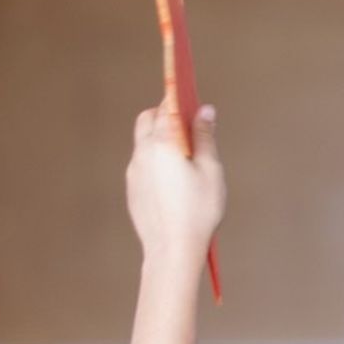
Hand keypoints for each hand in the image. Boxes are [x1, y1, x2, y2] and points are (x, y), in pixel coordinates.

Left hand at [124, 96, 224, 270]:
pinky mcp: (133, 187)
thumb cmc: (198, 209)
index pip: (166, 108)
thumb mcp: (210, 170)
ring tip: (187, 156)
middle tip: (191, 127)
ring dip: (161, 138)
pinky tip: (176, 178)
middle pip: (147, 120)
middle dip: (164, 115)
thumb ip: (205, 137)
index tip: (189, 95)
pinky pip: (143, 162)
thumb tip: (205, 110)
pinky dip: (156, 159)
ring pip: (144, 142)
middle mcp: (142, 153)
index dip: (178, 98)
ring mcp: (134, 170)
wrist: (172, 248)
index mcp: (162, 144)